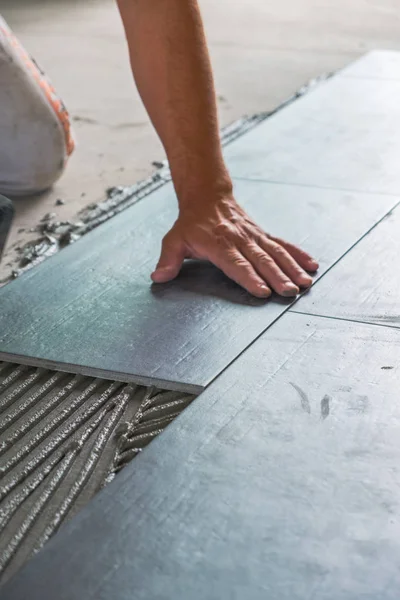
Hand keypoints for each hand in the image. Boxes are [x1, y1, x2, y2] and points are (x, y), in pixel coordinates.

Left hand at [151, 194, 318, 297]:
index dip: (248, 277)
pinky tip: (311, 265)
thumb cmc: (191, 223)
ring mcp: (254, 236)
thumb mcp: (174, 239)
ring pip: (276, 253)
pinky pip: (283, 244)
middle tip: (289, 292)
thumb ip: (168, 259)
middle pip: (260, 260)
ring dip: (291, 268)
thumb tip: (158, 277)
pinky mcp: (263, 234)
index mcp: (219, 243)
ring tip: (305, 283)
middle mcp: (240, 240)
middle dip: (276, 277)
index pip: (235, 263)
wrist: (208, 196)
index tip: (261, 291)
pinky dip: (298, 254)